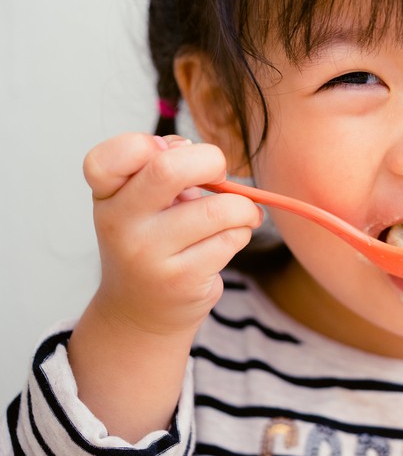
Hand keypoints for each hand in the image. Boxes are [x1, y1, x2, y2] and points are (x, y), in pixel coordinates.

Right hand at [66, 133, 261, 439]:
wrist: (141, 311)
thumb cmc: (151, 239)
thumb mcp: (141, 201)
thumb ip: (162, 166)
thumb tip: (196, 150)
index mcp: (106, 195)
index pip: (110, 157)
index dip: (148, 144)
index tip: (170, 154)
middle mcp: (120, 223)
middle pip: (169, 169)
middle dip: (212, 161)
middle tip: (220, 174)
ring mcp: (149, 255)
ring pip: (219, 209)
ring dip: (243, 208)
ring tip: (240, 214)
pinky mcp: (181, 279)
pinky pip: (232, 239)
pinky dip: (243, 231)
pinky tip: (231, 237)